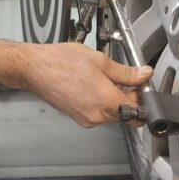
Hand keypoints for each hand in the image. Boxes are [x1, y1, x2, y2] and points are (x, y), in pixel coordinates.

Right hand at [21, 42, 151, 128]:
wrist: (35, 68)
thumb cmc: (60, 62)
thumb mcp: (99, 60)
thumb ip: (125, 72)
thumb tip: (143, 74)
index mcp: (106, 102)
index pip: (137, 110)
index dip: (140, 95)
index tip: (137, 84)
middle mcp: (97, 116)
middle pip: (125, 112)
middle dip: (126, 95)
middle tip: (116, 77)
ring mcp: (86, 119)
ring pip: (111, 112)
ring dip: (111, 97)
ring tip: (98, 78)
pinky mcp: (78, 118)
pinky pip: (98, 112)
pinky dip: (99, 101)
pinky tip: (89, 84)